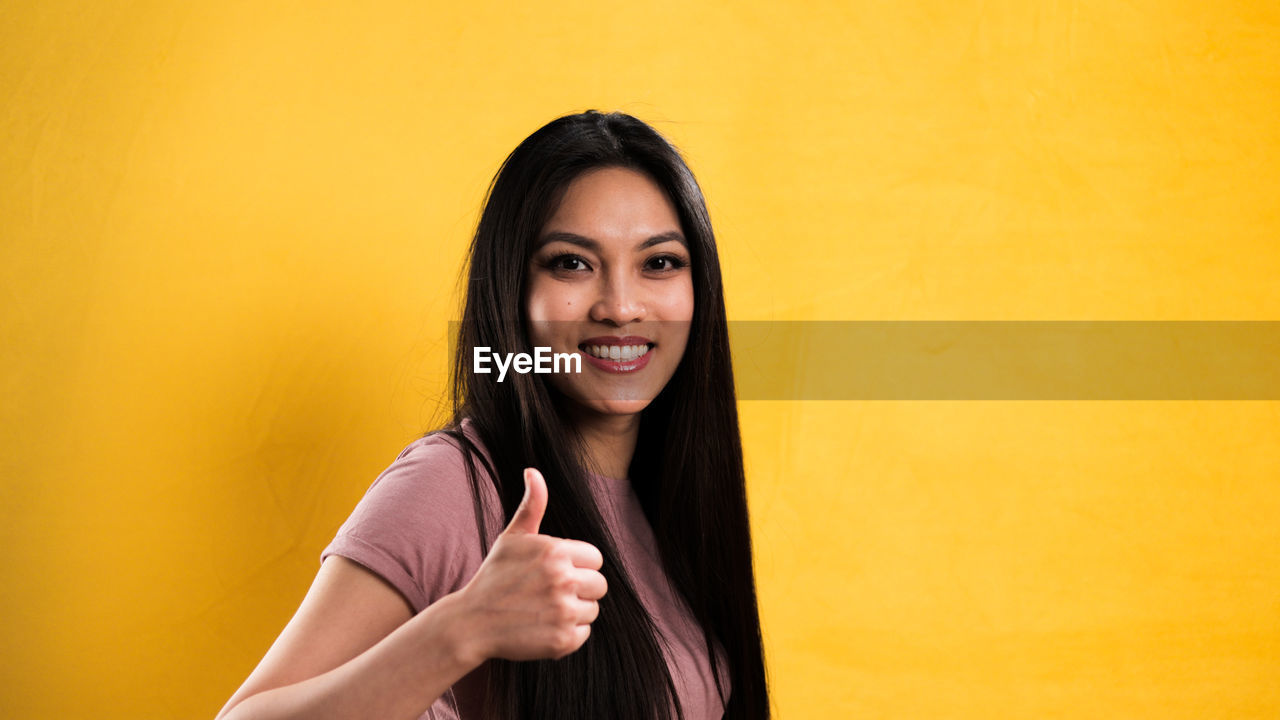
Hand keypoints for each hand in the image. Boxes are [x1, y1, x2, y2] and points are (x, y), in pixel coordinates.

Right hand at [453, 468, 606, 661]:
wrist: (471, 623)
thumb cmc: (494, 577)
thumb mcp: (512, 538)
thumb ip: (532, 505)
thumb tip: (533, 471)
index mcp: (555, 552)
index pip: (595, 559)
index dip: (578, 566)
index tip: (556, 573)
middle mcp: (563, 580)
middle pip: (599, 585)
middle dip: (579, 589)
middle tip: (549, 594)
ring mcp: (563, 611)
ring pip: (592, 610)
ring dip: (574, 612)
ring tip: (544, 610)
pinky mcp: (562, 640)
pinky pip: (583, 634)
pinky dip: (567, 634)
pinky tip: (543, 627)